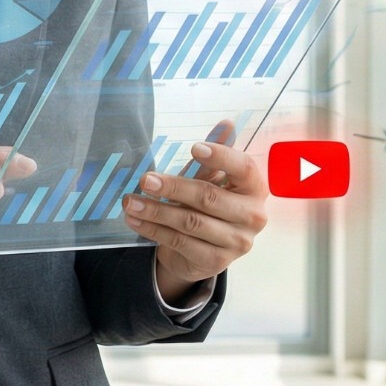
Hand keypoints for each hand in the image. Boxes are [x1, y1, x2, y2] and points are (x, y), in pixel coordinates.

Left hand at [121, 121, 267, 304]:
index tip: (194, 147)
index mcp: (255, 188)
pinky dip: (154, 230)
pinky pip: (180, 242)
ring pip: (190, 222)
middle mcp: (253, 216)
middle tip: (145, 180)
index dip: (221, 156)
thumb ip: (215, 155)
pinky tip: (136, 220)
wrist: (202, 251)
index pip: (244, 168)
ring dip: (156, 211)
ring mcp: (237, 242)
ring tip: (130, 202)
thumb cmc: (208, 206)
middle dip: (173, 187)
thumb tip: (226, 123)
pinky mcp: (216, 261)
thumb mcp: (210, 179)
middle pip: (209, 197)